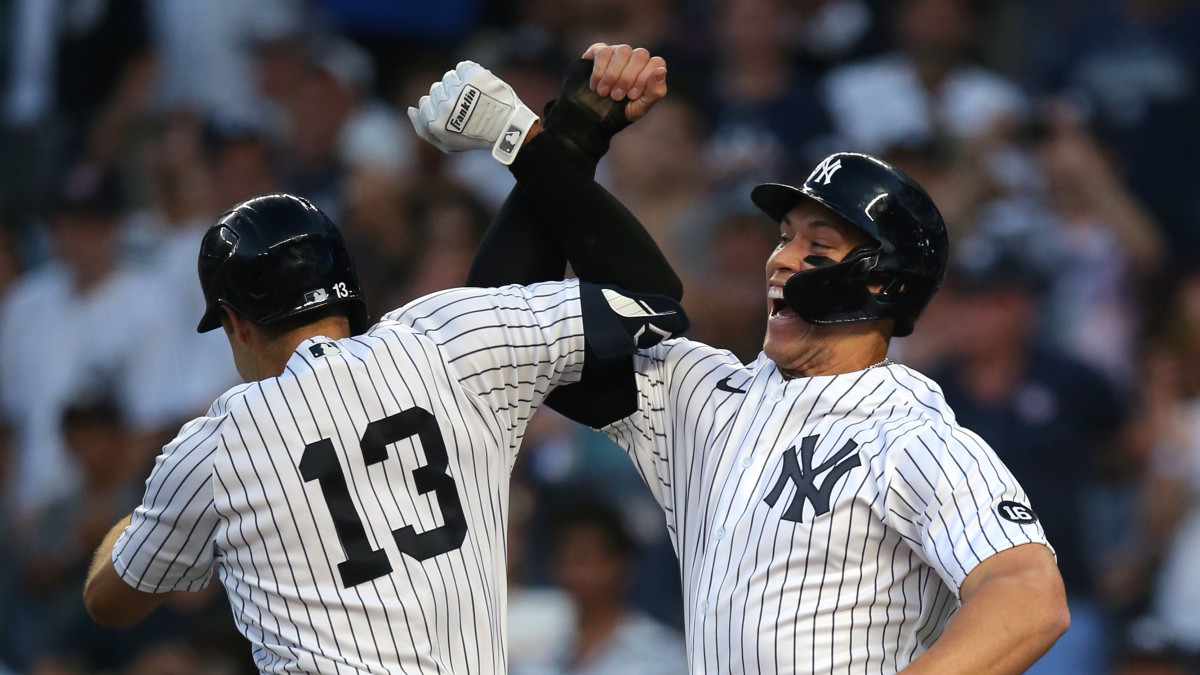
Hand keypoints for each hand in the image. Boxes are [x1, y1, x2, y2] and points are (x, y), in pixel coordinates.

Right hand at [407, 61, 538, 164]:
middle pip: (436, 88)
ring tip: (475, 97)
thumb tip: (410, 109)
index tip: (454, 114)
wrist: (507, 128)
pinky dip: (469, 73)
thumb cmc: (475, 137)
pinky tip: (479, 86)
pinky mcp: (474, 76)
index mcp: (436, 123)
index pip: (424, 102)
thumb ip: (424, 129)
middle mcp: (446, 106)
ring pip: (449, 77)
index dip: (439, 107)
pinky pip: (463, 66)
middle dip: (449, 96)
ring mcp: (460, 89)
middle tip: (467, 108)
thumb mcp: (448, 144)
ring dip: (460, 84)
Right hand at [583, 43, 667, 121]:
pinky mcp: (599, 50)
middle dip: (628, 78)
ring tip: (604, 93)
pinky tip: (595, 86)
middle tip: (616, 97)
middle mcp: (635, 58)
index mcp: (649, 70)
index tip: (632, 95)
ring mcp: (618, 52)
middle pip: (641, 54)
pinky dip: (599, 71)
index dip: (644, 79)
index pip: (656, 63)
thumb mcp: (640, 107)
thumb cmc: (620, 111)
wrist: (592, 117)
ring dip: (613, 75)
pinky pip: (604, 52)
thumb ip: (655, 91)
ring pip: (623, 50)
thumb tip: (662, 70)